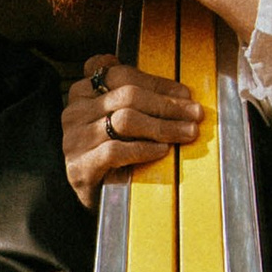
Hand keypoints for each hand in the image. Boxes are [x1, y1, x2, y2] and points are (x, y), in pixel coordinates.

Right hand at [63, 59, 202, 204]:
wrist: (91, 197)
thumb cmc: (109, 155)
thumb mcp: (116, 119)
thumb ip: (134, 97)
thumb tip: (180, 92)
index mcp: (83, 93)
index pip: (121, 75)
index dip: (157, 83)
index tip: (185, 94)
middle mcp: (76, 112)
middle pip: (127, 96)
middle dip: (167, 105)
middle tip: (195, 114)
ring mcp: (75, 139)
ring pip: (125, 121)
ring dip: (162, 126)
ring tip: (187, 133)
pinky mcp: (80, 166)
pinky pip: (116, 150)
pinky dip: (144, 149)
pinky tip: (163, 150)